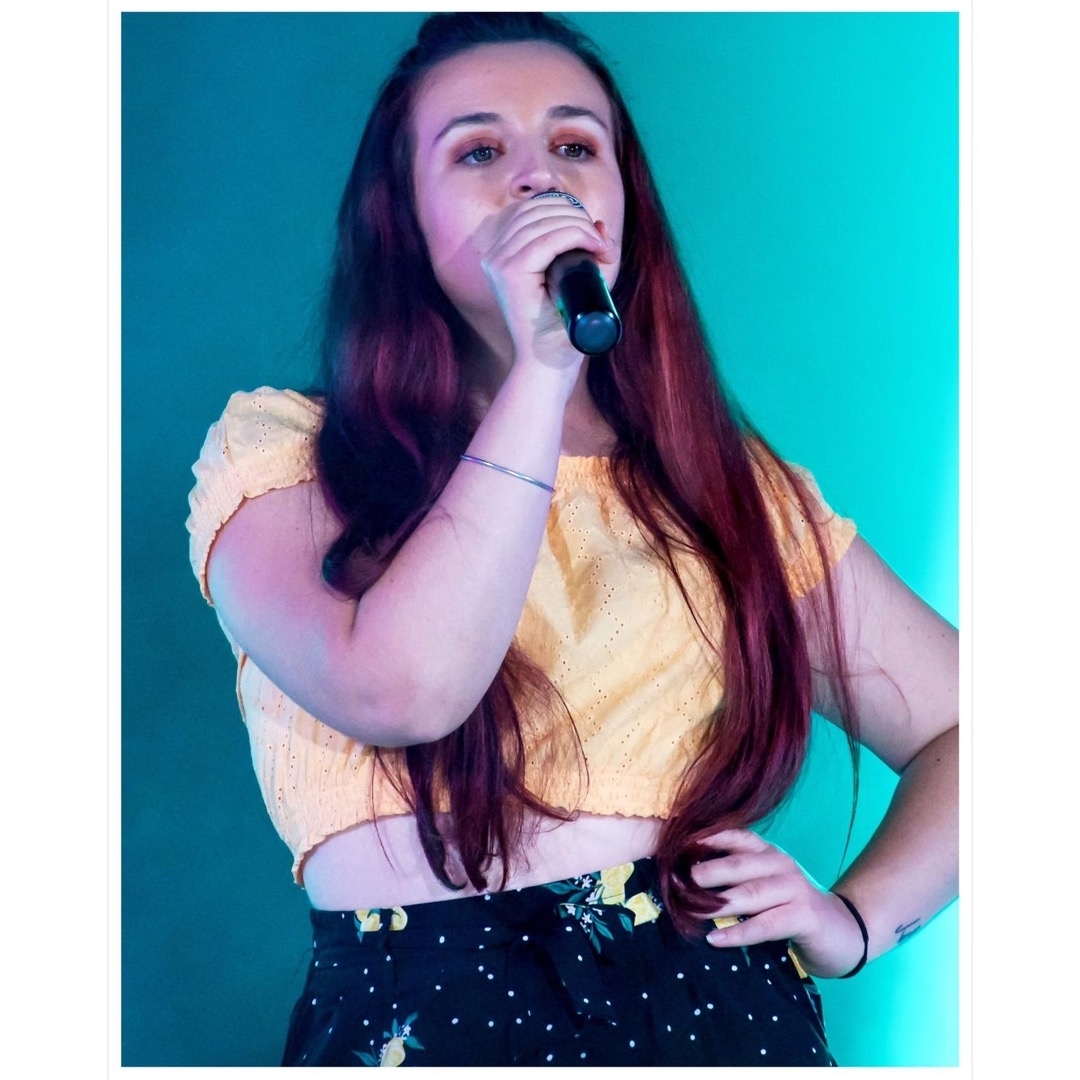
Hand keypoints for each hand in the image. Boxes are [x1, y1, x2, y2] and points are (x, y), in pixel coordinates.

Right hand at [479, 194, 615, 367]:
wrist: (548, 364)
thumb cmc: (561, 327)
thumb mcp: (575, 279)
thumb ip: (585, 250)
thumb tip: (598, 222)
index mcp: (501, 253)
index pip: (531, 209)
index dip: (566, 208)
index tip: (594, 235)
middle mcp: (494, 254)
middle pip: (537, 209)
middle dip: (576, 215)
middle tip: (600, 242)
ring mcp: (498, 263)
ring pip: (545, 221)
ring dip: (580, 225)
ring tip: (601, 248)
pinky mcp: (510, 273)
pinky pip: (548, 239)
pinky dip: (576, 235)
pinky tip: (594, 246)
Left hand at [690, 829, 866, 977]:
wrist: (840, 932)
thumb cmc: (789, 908)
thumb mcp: (762, 886)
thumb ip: (734, 879)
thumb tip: (684, 880)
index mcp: (767, 853)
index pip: (734, 837)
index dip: (706, 840)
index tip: (676, 847)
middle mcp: (780, 864)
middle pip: (736, 864)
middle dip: (704, 873)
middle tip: (675, 883)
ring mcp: (794, 888)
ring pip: (749, 893)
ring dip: (716, 903)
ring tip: (689, 911)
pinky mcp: (804, 916)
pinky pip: (765, 924)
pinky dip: (739, 933)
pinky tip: (716, 939)